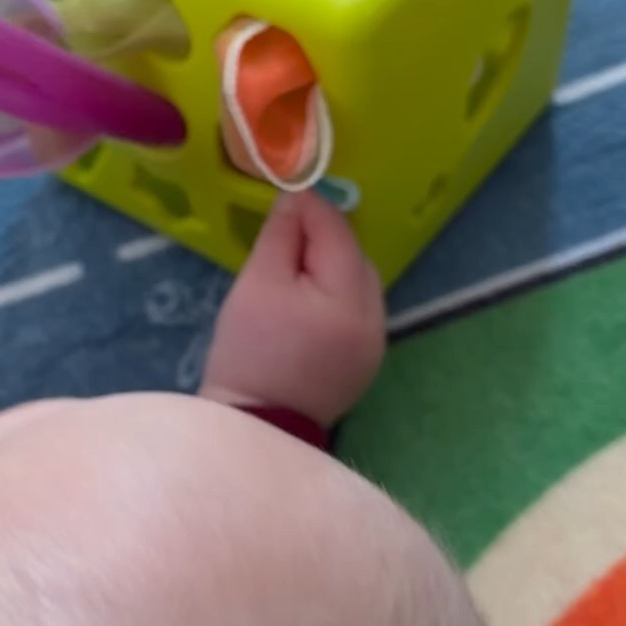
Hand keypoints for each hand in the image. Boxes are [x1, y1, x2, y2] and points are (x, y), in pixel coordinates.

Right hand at [201, 193, 385, 428]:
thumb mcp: (256, 285)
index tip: (283, 198)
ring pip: (358, 284)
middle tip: (282, 238)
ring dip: (331, 268)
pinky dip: (336, 297)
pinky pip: (357, 312)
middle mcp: (375, 319)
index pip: (337, 234)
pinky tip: (307, 304)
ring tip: (292, 272)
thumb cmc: (249, 352)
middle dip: (323, 240)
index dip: (311, 209)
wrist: (255, 426)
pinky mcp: (366, 362)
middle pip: (355, 258)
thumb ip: (280, 237)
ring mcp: (375, 344)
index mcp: (350, 300)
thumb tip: (296, 200)